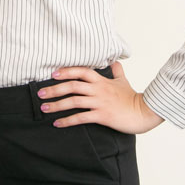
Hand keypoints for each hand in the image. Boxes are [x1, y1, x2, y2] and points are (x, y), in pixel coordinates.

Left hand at [38, 62, 163, 133]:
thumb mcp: (123, 81)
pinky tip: (58, 123)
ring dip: (57, 105)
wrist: (144, 112)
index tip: (53, 74)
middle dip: (54, 89)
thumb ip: (117, 70)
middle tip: (40, 93)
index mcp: (101, 80)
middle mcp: (98, 89)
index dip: (66, 71)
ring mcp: (99, 102)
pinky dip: (67, 121)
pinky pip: (81, 118)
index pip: (80, 71)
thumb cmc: (132, 98)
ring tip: (44, 108)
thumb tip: (115, 61)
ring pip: (74, 101)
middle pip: (72, 85)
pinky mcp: (102, 116)